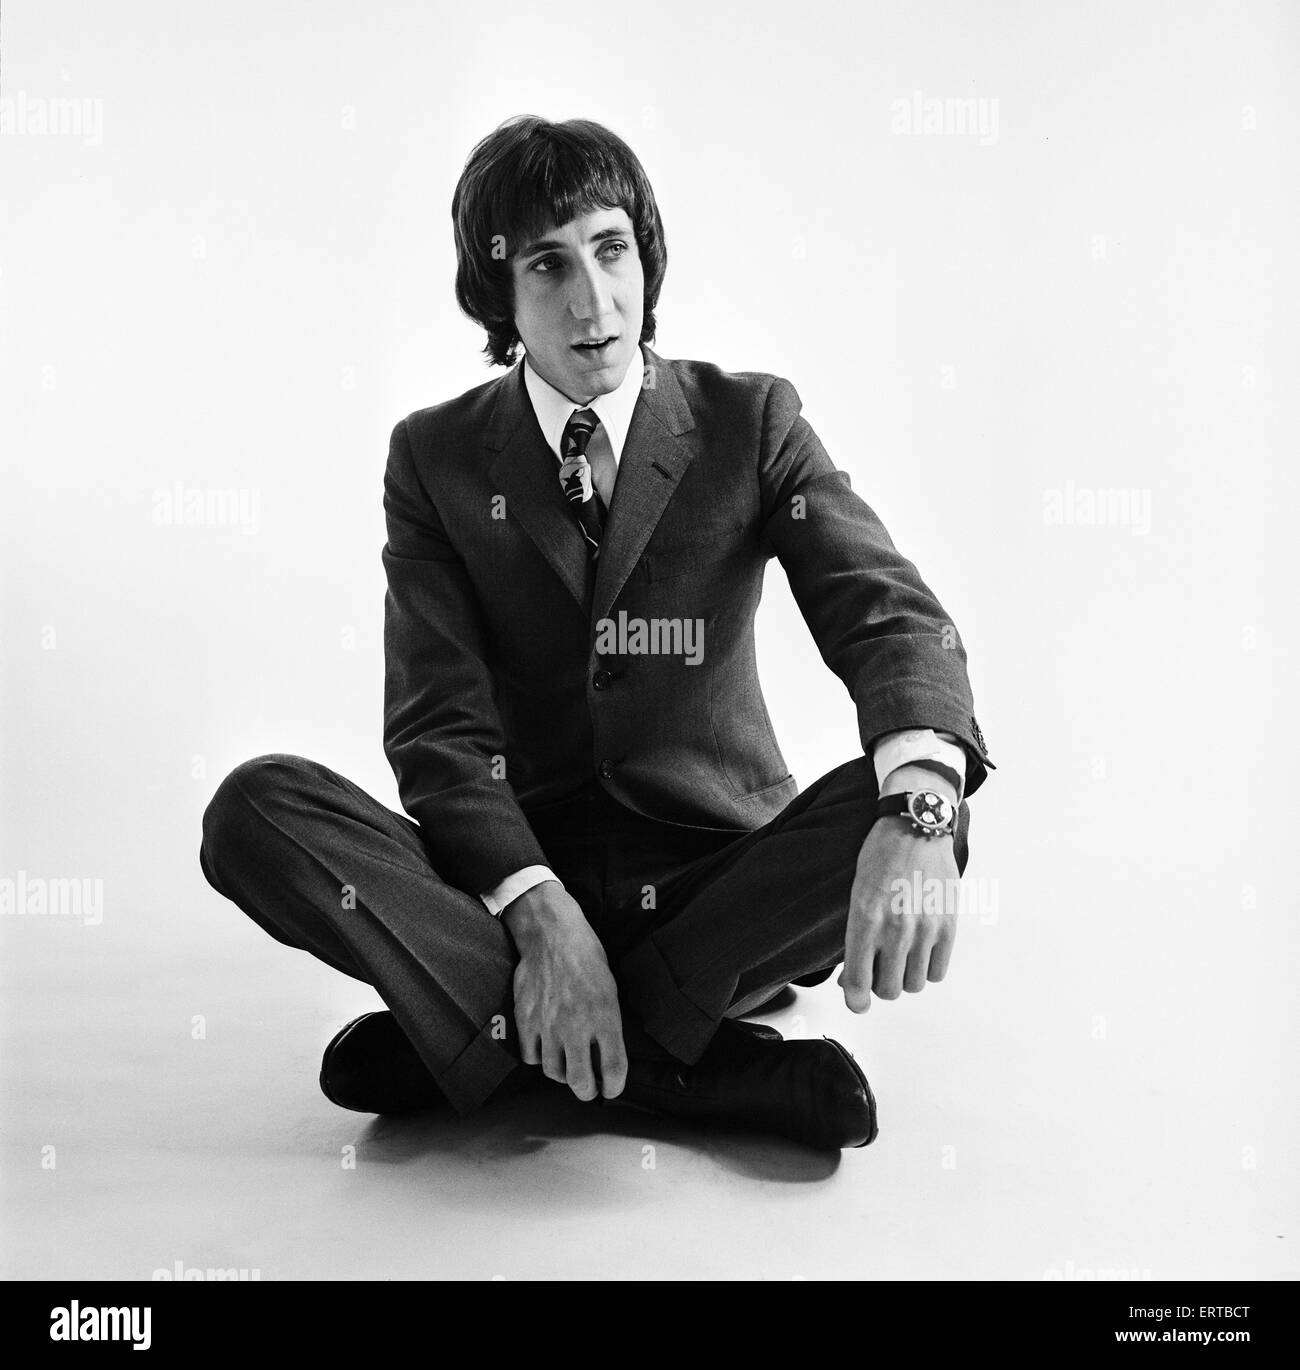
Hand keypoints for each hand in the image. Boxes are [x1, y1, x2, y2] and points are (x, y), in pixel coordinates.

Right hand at [501, 881, 627, 1100]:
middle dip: (587, 1092)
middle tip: (589, 1088)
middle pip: (581, 1082)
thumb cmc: (586, 958)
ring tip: (567, 1066)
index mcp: (605, 1017)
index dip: (614, 1087)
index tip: (611, 1089)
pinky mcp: (526, 1020)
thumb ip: (609, 1024)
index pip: (614, 1069)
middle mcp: (577, 1026)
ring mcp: (548, 1025)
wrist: (552, 936)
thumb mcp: (610, 989)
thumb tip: (607, 1054)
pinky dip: (538, 1058)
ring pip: (554, 1072)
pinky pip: (530, 1056)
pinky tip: (545, 1048)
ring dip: (563, 1074)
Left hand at [838, 818, 959, 1012]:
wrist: (915, 827)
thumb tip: (852, 981)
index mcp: (865, 918)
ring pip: (914, 985)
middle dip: (879, 984)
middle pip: (888, 990)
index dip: (855, 1000)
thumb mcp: (856, 894)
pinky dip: (928, 969)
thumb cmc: (879, 857)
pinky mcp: (948, 926)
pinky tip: (920, 951)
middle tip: (878, 968)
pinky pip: (938, 972)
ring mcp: (925, 928)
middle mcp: (896, 928)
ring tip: (900, 956)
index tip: (856, 1001)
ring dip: (905, 977)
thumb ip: (855, 938)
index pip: (858, 981)